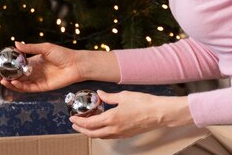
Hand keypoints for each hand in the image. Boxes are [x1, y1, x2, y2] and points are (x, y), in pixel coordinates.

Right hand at [0, 42, 83, 92]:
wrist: (75, 64)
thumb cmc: (62, 54)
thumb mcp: (44, 48)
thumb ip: (30, 48)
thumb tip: (15, 44)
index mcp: (33, 61)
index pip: (17, 65)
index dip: (8, 66)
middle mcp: (34, 72)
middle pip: (17, 76)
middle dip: (6, 76)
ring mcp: (37, 80)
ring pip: (21, 84)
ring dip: (11, 83)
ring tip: (2, 80)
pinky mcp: (42, 87)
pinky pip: (29, 88)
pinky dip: (21, 86)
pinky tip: (14, 82)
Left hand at [69, 91, 192, 138]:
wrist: (159, 113)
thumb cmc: (143, 103)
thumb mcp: (123, 96)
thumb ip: (108, 96)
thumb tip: (99, 94)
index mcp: (111, 118)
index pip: (89, 123)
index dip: (79, 122)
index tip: (72, 118)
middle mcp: (114, 129)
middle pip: (92, 133)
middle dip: (81, 130)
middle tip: (74, 124)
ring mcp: (121, 133)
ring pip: (101, 136)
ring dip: (90, 132)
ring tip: (85, 126)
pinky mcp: (127, 134)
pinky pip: (109, 136)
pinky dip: (101, 133)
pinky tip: (100, 127)